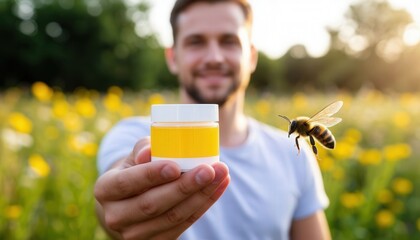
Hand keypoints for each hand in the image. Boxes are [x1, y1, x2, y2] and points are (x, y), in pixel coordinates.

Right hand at [94, 137, 229, 239]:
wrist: (129, 205)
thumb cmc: (134, 172)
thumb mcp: (132, 158)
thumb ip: (142, 149)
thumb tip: (150, 151)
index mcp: (105, 189)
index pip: (126, 183)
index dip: (150, 175)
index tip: (175, 166)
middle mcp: (115, 216)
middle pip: (152, 204)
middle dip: (185, 186)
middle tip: (209, 169)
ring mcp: (135, 234)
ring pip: (173, 217)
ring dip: (201, 195)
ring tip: (221, 174)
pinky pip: (184, 224)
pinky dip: (204, 204)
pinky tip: (218, 187)